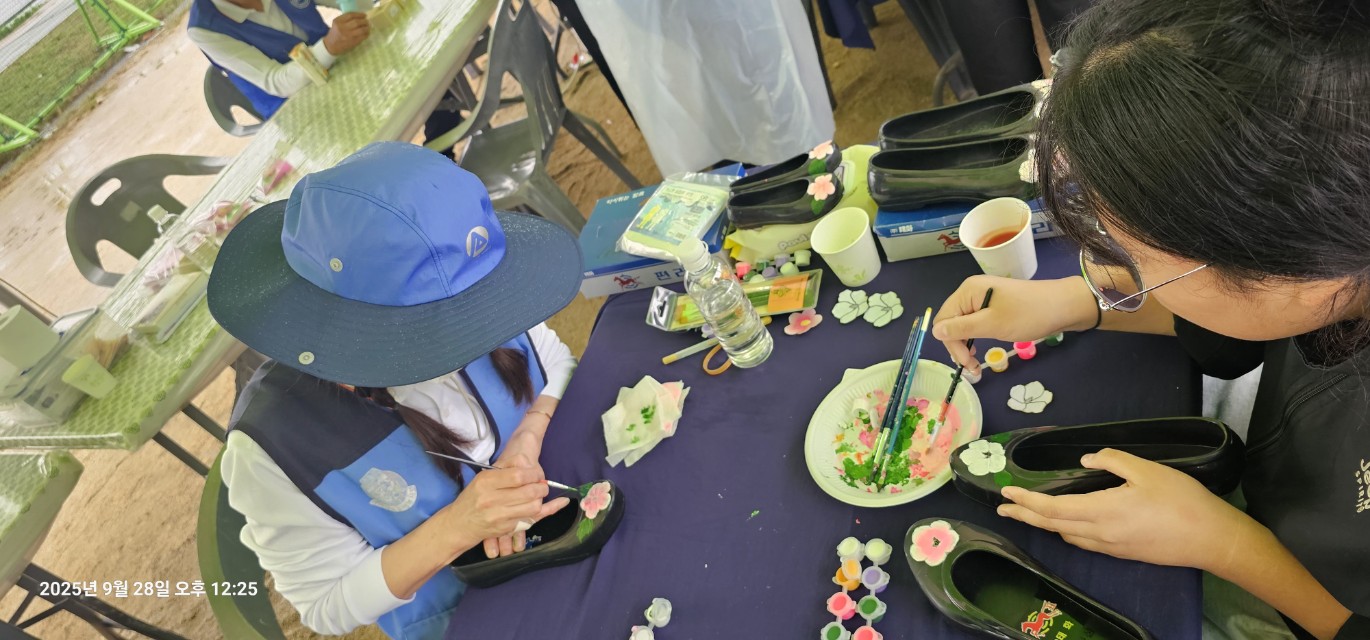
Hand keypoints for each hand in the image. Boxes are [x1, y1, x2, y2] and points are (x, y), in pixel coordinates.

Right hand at [322, 13, 369, 55]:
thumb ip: (345, 19)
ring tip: (368, 27)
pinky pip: (362, 36)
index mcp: (338, 21)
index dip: (359, 14)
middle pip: (357, 22)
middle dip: (364, 21)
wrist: (331, 46)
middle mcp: (342, 28)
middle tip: (367, 22)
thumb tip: (360, 17)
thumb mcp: (337, 24)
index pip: (350, 15)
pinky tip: (367, 33)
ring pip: (361, 29)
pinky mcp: (352, 42)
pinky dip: (366, 34)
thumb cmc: (335, 33)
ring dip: (367, 28)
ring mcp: (348, 35)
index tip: (364, 15)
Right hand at [440, 454, 564, 556]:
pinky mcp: (505, 529)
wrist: (458, 525)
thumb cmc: (472, 498)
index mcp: (486, 482)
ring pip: (533, 506)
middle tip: (542, 484)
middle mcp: (491, 499)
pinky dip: (543, 511)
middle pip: (528, 491)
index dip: (534, 473)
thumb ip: (504, 469)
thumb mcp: (483, 478)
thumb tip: (527, 462)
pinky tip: (555, 505)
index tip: (537, 473)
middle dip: (541, 486)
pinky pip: (530, 519)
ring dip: (541, 499)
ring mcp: (499, 516)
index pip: (518, 475)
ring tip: (539, 494)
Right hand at [932, 275, 1097, 371]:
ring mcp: (984, 297)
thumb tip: (935, 331)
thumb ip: (962, 328)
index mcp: (968, 291)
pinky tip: (981, 348)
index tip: (967, 362)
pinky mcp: (995, 305)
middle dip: (958, 346)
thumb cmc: (1028, 315)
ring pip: (963, 324)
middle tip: (973, 367)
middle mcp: (971, 291)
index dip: (951, 343)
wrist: (1065, 306)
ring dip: (966, 344)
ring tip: (976, 362)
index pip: (943, 320)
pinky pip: (976, 322)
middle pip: (951, 322)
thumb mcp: (993, 324)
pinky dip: (976, 337)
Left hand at [996, 448, 1250, 571]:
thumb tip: (1086, 458)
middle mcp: (1101, 533)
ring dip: (1045, 524)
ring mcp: (1112, 547)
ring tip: (1030, 514)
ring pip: (1068, 536)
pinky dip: (1067, 531)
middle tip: (1003, 508)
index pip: (1052, 508)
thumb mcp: (1148, 470)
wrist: (1212, 539)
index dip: (1026, 502)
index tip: (1006, 494)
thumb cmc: (1182, 500)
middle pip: (1053, 525)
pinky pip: (1085, 542)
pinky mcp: (1124, 553)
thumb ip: (1113, 460)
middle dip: (1025, 516)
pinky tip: (1066, 524)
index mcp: (1103, 511)